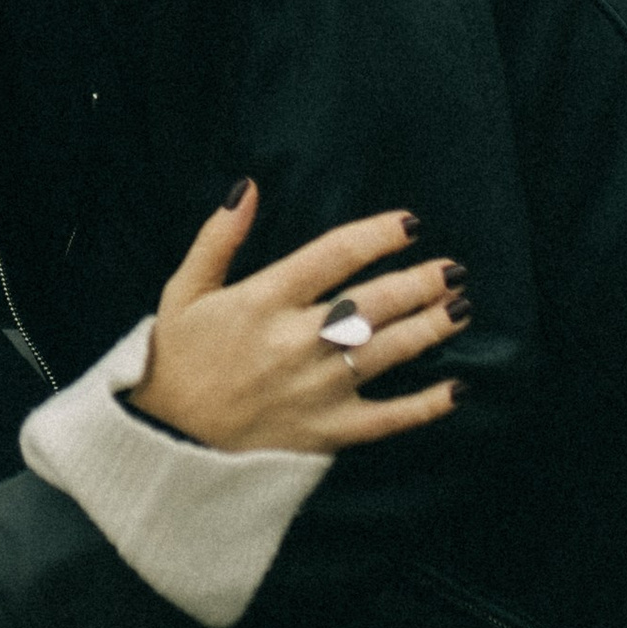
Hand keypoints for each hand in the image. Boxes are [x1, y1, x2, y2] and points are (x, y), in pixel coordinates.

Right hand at [128, 186, 465, 458]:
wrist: (164, 440)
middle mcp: (296, 340)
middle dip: (420, 282)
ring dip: (431, 327)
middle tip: (453, 268)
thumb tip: (248, 187)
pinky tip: (458, 388)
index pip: (334, 255)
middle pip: (374, 301)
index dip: (377, 234)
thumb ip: (218, 238)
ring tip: (461, 307)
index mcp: (263, 300)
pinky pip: (387, 418)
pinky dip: (426, 405)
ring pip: (389, 350)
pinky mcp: (327, 431)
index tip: (410, 223)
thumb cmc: (177, 359)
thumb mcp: (184, 290)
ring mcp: (316, 388)